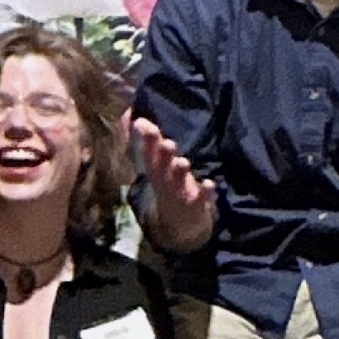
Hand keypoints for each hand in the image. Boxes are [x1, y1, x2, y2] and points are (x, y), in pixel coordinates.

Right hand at [125, 114, 214, 249]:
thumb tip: (128, 113)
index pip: (148, 152)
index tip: (141, 123)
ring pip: (178, 182)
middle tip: (165, 142)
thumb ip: (145, 138)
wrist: (179, 226)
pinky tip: (210, 183)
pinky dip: (205, 192)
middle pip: (161, 167)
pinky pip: (202, 198)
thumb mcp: (155, 163)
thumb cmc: (168, 184)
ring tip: (182, 162)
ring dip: (179, 173)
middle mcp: (165, 180)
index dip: (146, 139)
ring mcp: (180, 193)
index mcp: (156, 169)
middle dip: (162, 155)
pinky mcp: (197, 205)